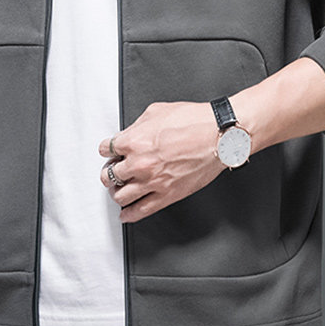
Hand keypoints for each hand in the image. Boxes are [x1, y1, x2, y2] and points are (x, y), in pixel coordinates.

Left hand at [98, 100, 225, 222]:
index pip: (106, 149)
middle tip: (113, 171)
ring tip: (120, 189)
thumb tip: (130, 132)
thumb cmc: (193, 121)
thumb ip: (137, 125)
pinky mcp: (167, 195)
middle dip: (110, 172)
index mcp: (134, 141)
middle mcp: (139, 163)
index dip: (108, 149)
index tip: (110, 151)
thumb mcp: (157, 111)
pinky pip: (140, 211)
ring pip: (120, 196)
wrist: (218, 136)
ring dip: (116, 192)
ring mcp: (152, 182)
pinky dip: (129, 214)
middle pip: (110, 175)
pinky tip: (126, 213)